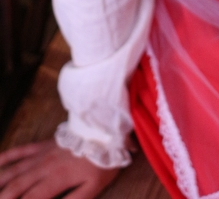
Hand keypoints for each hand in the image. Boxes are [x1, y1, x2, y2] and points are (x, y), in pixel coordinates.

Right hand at [0, 140, 119, 198]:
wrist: (104, 129)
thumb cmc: (101, 161)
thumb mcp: (93, 186)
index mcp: (56, 179)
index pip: (31, 198)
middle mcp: (44, 167)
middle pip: (17, 186)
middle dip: (5, 197)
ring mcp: (42, 155)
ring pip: (15, 171)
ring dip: (2, 182)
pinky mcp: (43, 145)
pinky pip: (22, 150)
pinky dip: (7, 157)